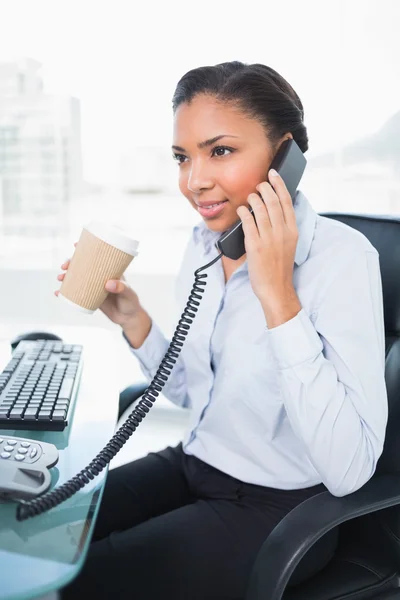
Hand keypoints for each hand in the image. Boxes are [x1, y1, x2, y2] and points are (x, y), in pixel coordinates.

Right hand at [55, 242, 142, 326]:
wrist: (128, 318)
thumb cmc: (131, 302)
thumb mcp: (128, 293)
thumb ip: (120, 288)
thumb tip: (108, 283)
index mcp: (110, 271)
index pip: (97, 257)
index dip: (86, 249)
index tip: (75, 244)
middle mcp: (100, 277)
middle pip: (83, 266)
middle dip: (71, 264)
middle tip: (64, 266)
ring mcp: (94, 287)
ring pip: (77, 278)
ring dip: (66, 277)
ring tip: (60, 278)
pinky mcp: (90, 298)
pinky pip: (76, 293)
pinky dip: (66, 293)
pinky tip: (58, 293)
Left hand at [236, 168, 298, 304]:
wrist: (276, 287)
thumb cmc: (280, 267)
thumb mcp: (289, 243)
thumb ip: (284, 226)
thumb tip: (275, 208)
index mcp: (292, 230)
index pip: (286, 201)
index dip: (279, 184)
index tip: (273, 174)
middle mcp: (282, 232)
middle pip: (273, 201)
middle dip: (264, 188)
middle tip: (259, 184)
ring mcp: (268, 238)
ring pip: (260, 209)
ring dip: (253, 198)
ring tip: (249, 197)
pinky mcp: (255, 245)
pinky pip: (248, 222)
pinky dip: (243, 212)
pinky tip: (241, 210)